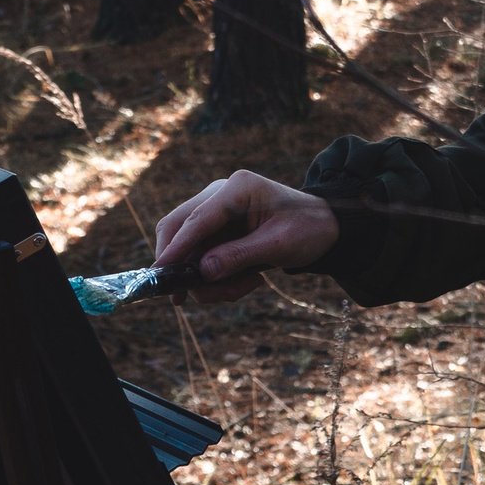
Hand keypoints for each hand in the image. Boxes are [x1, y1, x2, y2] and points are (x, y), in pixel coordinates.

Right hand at [150, 170, 341, 300]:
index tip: (159, 275)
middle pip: (178, 229)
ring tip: (244, 287)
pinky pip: (200, 258)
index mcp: (238, 188)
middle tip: (197, 296)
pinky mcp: (217, 230)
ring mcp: (216, 212)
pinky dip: (216, 277)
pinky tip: (245, 282)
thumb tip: (202, 272)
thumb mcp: (279, 245)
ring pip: (187, 250)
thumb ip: (240, 256)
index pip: (196, 219)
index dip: (175, 249)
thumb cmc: (308, 228)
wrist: (324, 227)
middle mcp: (220, 194)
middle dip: (185, 268)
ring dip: (207, 279)